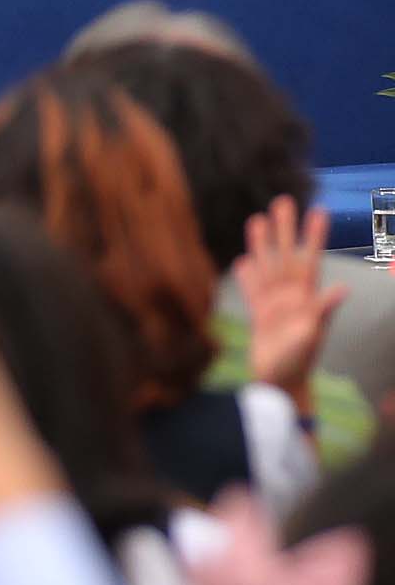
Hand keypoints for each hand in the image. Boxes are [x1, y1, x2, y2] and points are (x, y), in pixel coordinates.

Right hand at [234, 195, 347, 399]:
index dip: (313, 235)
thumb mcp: (311, 337)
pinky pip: (252, 289)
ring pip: (267, 265)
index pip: (309, 258)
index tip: (318, 210)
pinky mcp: (259, 315)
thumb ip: (324, 312)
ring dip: (262, 243)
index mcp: (305, 297)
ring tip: (257, 219)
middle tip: (283, 200)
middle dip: (285, 228)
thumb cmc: (296, 363)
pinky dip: (247, 275)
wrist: (278, 384)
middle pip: (286, 254)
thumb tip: (342, 289)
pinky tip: (243, 261)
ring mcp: (274, 303)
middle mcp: (290, 295)